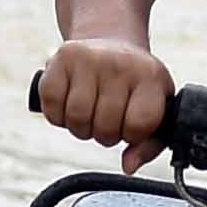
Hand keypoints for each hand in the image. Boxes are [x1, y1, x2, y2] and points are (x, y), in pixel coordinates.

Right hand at [36, 37, 175, 168]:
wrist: (111, 41)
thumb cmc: (134, 85)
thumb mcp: (154, 109)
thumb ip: (149, 144)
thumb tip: (128, 166)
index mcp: (151, 76)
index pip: (139, 125)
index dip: (131, 135)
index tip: (130, 124)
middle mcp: (121, 63)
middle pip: (105, 127)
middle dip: (104, 134)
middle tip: (107, 118)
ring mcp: (90, 57)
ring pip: (77, 118)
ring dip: (81, 128)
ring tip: (89, 113)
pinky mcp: (62, 57)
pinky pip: (52, 106)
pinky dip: (58, 115)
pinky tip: (69, 104)